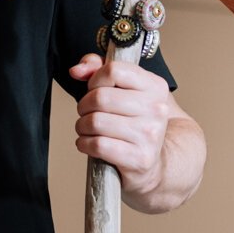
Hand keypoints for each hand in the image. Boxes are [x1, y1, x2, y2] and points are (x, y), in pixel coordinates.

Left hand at [68, 53, 176, 200]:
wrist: (153, 162)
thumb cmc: (134, 123)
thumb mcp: (124, 90)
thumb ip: (99, 70)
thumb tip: (77, 70)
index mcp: (155, 87)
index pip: (114, 70)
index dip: (95, 79)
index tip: (95, 89)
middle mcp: (156, 109)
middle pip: (100, 97)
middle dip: (84, 106)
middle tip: (87, 113)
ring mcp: (149, 134)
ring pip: (96, 121)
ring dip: (82, 126)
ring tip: (88, 129)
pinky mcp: (139, 158)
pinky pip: (98, 145)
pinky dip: (85, 144)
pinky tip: (89, 143)